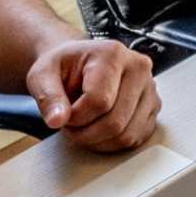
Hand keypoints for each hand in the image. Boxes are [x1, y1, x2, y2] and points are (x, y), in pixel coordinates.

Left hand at [27, 37, 160, 152]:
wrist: (77, 64)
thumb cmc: (63, 67)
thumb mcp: (42, 75)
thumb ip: (48, 96)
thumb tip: (57, 120)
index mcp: (113, 53)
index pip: (99, 101)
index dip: (76, 117)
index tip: (63, 114)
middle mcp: (138, 68)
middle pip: (116, 122)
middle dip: (86, 133)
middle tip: (71, 125)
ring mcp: (150, 89)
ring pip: (127, 135)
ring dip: (99, 140)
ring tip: (83, 126)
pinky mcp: (153, 107)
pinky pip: (136, 139)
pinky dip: (113, 143)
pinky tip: (98, 129)